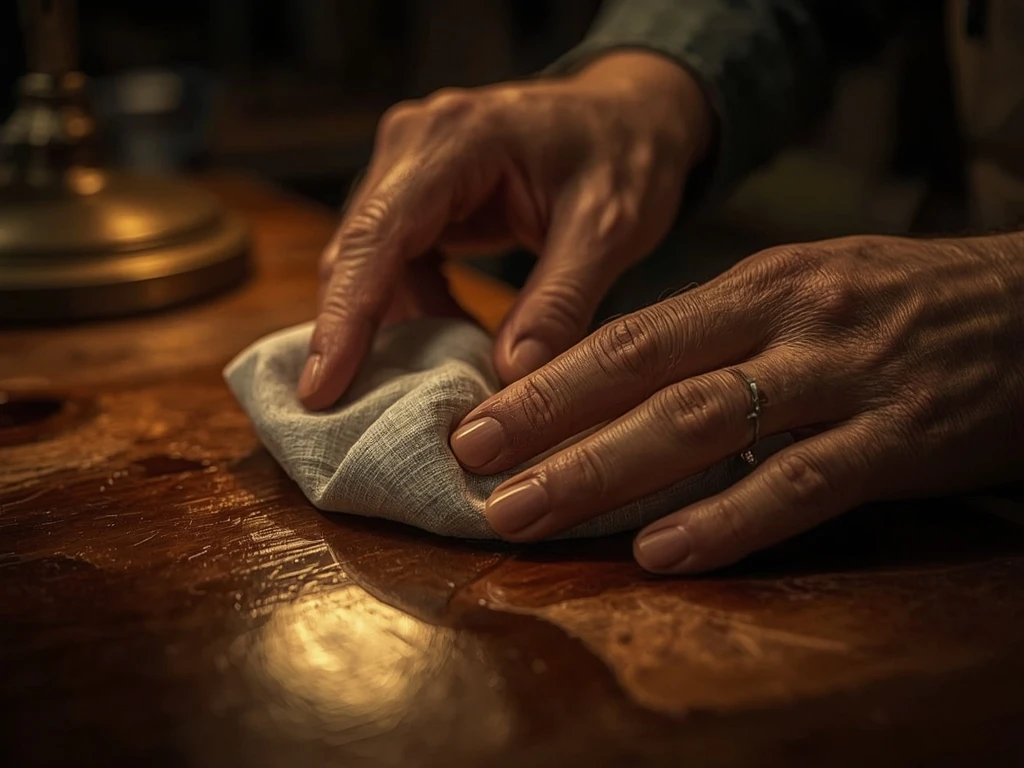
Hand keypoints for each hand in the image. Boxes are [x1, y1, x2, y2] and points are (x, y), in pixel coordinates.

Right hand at [299, 52, 713, 408]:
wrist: (629, 114)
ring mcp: (410, 167)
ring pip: (369, 264)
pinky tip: (448, 345)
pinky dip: (416, 311)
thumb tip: (512, 378)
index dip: (347, 315)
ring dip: (390, 328)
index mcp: (455, 138)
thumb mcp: (609, 226)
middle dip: (352, 334)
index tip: (322, 388)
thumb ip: (560, 299)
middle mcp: (414, 144)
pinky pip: (396, 264)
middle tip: (349, 414)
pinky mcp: (420, 195)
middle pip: (357, 251)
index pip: (379, 234)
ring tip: (417, 391)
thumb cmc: (625, 154)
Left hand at [450, 234, 1023, 572]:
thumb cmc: (901, 303)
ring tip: (529, 512)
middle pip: (648, 374)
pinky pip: (800, 485)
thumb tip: (617, 385)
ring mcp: (844, 379)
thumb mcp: (805, 291)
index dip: (548, 379)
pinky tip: (662, 550)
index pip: (632, 334)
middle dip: (551, 423)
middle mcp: (789, 322)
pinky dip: (727, 521)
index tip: (477, 418)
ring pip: (705, 426)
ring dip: (607, 471)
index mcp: (759, 284)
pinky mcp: (900, 439)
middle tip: (472, 466)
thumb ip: (717, 335)